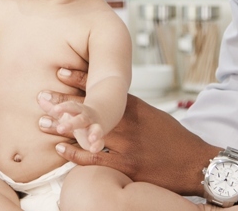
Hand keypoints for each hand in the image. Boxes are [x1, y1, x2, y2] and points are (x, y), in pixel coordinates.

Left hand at [37, 68, 221, 196]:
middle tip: (41, 97)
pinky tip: (60, 149)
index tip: (60, 72)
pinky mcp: (128, 166)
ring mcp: (128, 145)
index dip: (80, 80)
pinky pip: (97, 159)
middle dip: (65, 102)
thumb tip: (104, 98)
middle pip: (91, 109)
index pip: (104, 88)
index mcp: (135, 107)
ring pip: (90, 132)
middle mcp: (130, 123)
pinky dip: (76, 154)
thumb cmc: (174, 139)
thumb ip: (128, 108)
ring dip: (65, 128)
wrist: (196, 163)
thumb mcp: (153, 115)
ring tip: (43, 122)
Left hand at [46, 100, 105, 152]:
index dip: (63, 107)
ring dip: (94, 134)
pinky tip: (93, 150)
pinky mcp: (98, 138)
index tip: (55, 109)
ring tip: (91, 138)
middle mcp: (87, 118)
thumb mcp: (64, 112)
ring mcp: (94, 127)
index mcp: (77, 110)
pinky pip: (100, 142)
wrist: (99, 116)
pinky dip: (98, 145)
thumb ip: (52, 107)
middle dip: (71, 124)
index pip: (71, 106)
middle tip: (60, 128)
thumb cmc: (75, 115)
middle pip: (80, 120)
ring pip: (95, 130)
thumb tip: (39, 98)